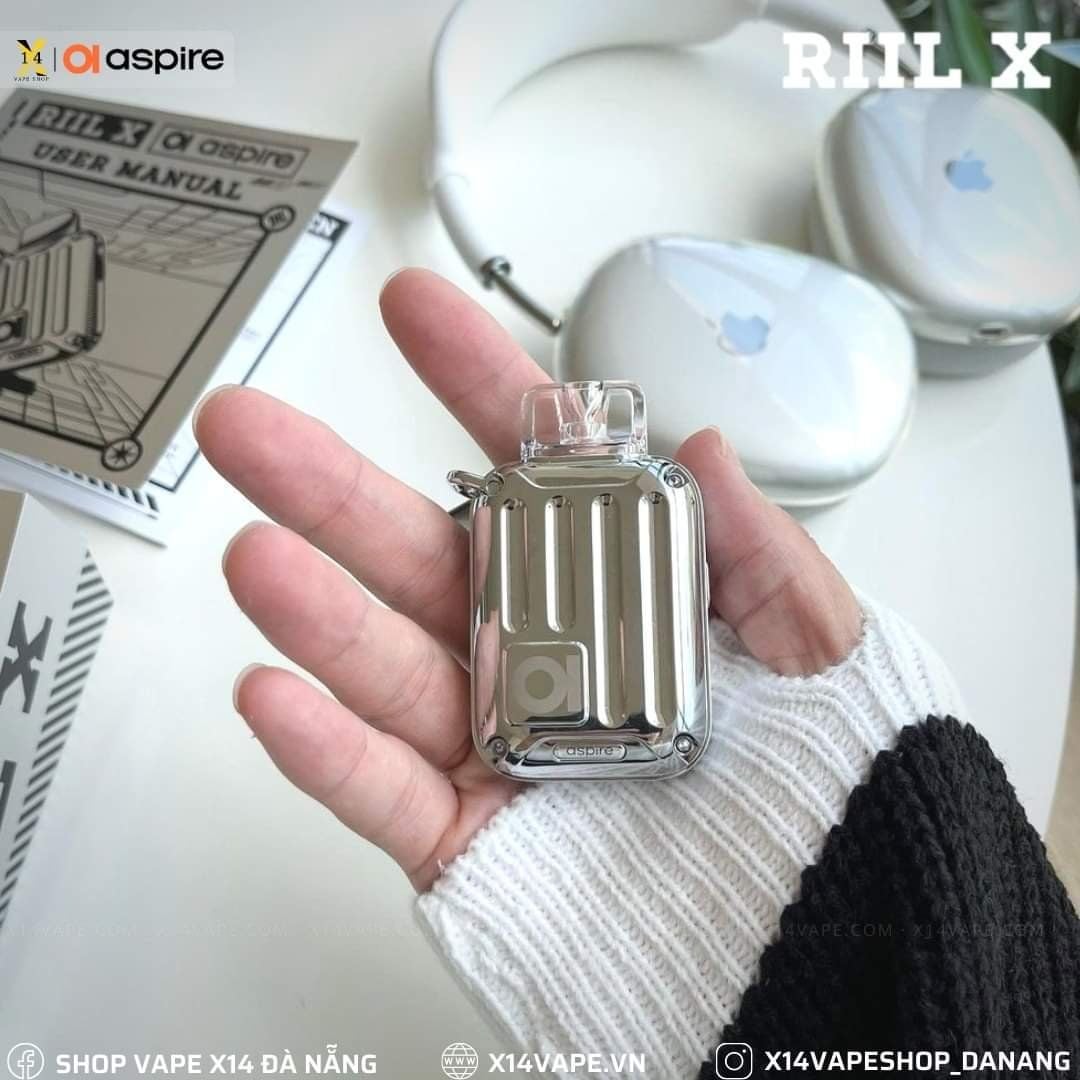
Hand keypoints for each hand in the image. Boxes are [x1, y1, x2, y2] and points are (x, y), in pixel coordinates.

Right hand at [194, 269, 860, 891]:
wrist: (820, 942)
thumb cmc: (824, 790)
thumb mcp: (821, 650)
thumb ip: (762, 550)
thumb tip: (706, 443)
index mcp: (613, 594)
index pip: (535, 471)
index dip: (476, 386)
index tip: (417, 311)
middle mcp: (538, 656)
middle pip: (422, 558)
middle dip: (334, 486)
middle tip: (253, 424)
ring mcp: (492, 745)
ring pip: (387, 668)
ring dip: (314, 611)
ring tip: (255, 553)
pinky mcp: (468, 841)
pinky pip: (384, 794)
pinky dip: (326, 751)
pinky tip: (271, 693)